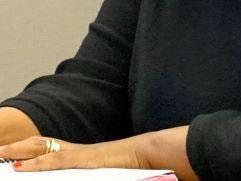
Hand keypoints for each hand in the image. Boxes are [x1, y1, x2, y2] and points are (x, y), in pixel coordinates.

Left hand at [0, 134, 145, 171]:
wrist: (148, 154)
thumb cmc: (131, 167)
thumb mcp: (103, 172)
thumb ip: (89, 172)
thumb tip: (82, 173)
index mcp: (78, 155)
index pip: (46, 148)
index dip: (27, 149)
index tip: (8, 153)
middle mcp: (74, 151)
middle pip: (39, 144)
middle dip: (16, 148)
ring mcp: (78, 155)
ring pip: (42, 150)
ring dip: (19, 154)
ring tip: (1, 155)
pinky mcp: (84, 161)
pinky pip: (56, 161)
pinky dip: (37, 164)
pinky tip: (22, 169)